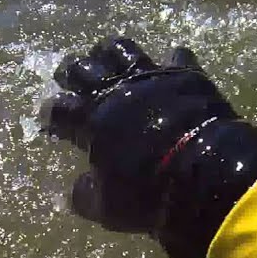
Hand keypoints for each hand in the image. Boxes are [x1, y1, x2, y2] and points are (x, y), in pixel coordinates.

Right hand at [41, 38, 256, 257]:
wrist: (205, 172)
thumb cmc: (149, 194)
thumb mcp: (107, 208)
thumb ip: (86, 195)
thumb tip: (79, 189)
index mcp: (91, 119)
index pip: (59, 109)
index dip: (52, 113)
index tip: (51, 118)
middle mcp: (115, 91)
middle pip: (82, 69)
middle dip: (71, 71)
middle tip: (69, 75)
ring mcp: (150, 77)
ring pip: (121, 49)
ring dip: (110, 51)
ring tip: (106, 54)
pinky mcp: (184, 74)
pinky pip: (176, 56)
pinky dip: (171, 60)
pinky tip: (171, 61)